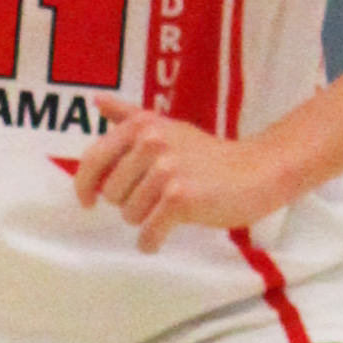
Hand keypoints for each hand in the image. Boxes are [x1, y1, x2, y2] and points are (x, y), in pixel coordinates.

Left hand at [70, 110, 282, 248]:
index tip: (88, 201)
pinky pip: (148, 232)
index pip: (94, 159)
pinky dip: (150, 242)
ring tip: (168, 211)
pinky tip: (158, 240)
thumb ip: (129, 116)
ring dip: (145, 221)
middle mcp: (151, 143)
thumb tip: (97, 100)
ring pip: (129, 215)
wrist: (258, 171)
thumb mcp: (167, 127)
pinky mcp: (181, 198)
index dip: (84, 185)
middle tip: (156, 200)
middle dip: (128, 204)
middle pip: (111, 193)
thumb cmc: (209, 154)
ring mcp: (167, 170)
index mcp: (142, 126)